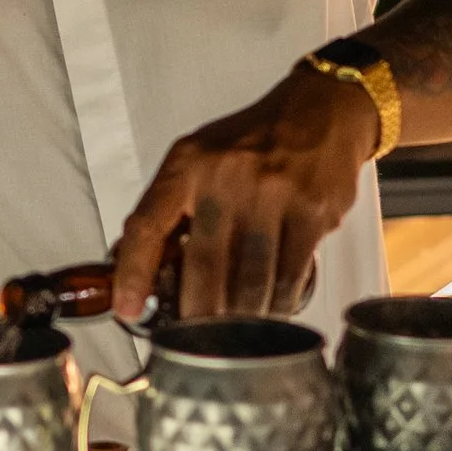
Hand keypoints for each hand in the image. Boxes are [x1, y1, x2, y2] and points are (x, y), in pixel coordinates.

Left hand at [110, 63, 377, 322]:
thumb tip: (140, 269)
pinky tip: (272, 312)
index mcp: (187, 164)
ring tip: (236, 334)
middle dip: (198, 314)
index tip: (129, 309)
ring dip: (242, 317)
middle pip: (204, 265)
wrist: (322, 110)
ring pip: (250, 280)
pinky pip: (289, 275)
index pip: (148, 224)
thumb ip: (172, 207)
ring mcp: (272, 193)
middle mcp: (226, 176)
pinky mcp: (311, 211)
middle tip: (194, 340)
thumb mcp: (200, 156)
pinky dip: (278, 303)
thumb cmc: (253, 140)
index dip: (133, 273)